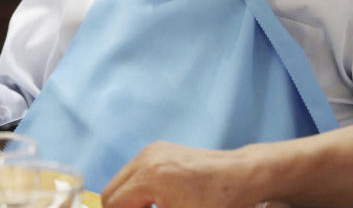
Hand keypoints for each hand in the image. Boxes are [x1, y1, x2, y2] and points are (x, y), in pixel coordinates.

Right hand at [102, 142, 281, 207]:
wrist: (240, 176)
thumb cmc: (217, 203)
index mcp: (148, 178)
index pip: (112, 203)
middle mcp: (145, 159)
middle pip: (111, 191)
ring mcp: (151, 150)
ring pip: (122, 180)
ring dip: (130, 200)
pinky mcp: (159, 148)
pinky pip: (135, 170)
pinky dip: (138, 187)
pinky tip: (157, 200)